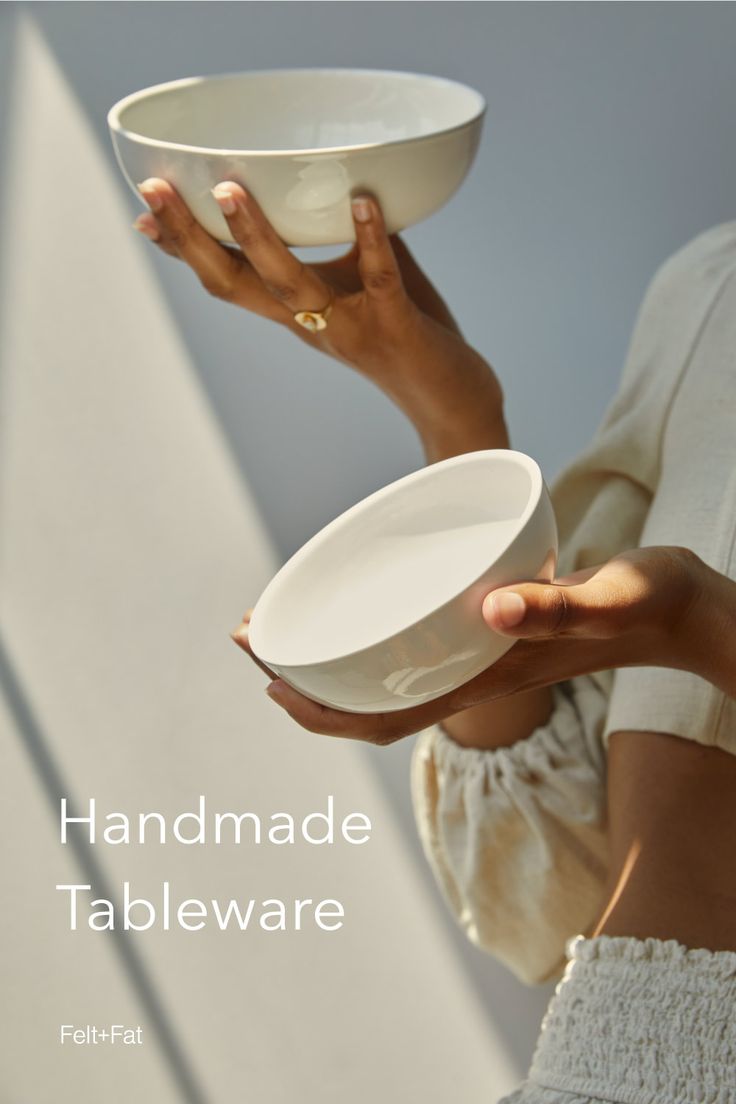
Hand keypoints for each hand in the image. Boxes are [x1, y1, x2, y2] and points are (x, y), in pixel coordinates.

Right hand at [133, 179, 506, 459]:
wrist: (452, 404)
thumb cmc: (407, 338)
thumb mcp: (364, 287)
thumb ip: (348, 242)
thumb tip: (343, 182)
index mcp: (296, 315)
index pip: (228, 281)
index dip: (184, 250)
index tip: (143, 212)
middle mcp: (311, 325)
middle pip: (235, 283)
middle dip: (191, 238)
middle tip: (153, 189)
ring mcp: (349, 327)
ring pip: (290, 285)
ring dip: (256, 237)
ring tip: (229, 191)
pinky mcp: (394, 327)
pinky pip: (378, 279)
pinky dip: (369, 239)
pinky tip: (364, 201)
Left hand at [231, 546, 721, 744]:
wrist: (679, 610)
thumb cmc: (647, 606)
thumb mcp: (606, 600)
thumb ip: (556, 606)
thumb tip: (492, 609)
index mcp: (488, 680)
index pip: (386, 717)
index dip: (321, 710)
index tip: (268, 679)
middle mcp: (474, 676)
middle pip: (369, 703)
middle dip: (302, 682)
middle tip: (251, 637)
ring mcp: (480, 658)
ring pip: (385, 677)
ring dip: (328, 660)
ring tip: (282, 627)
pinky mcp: (491, 632)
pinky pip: (414, 647)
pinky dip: (371, 637)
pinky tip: (359, 608)